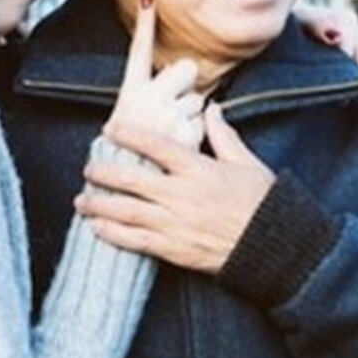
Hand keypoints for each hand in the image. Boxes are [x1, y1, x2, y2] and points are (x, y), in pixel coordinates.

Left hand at [76, 103, 274, 274]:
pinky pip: (137, 241)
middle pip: (132, 180)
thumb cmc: (263, 203)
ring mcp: (176, 224)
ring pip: (128, 211)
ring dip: (100, 205)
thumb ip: (223, 135)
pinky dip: (114, 234)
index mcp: (199, 169)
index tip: (110, 128)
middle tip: (88, 168)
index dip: (130, 135)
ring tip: (81, 200)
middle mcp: (182, 195)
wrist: (276, 249)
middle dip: (105, 173)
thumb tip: (211, 108)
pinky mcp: (175, 249)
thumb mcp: (246, 163)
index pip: (156, 146)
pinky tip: (97, 229)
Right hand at [105, 0, 203, 149]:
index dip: (144, 24)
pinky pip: (202, 124)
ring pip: (198, 100)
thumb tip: (177, 70)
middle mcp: (148, 99)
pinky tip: (178, 146)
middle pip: (186, 68)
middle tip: (172, 101)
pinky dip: (194, 135)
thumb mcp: (127, 113)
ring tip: (169, 132)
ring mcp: (167, 116)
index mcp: (131, 91)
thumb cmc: (128, 146)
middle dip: (186, 81)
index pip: (139, 51)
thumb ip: (150, 90)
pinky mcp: (185, 135)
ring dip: (189, 114)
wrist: (125, 182)